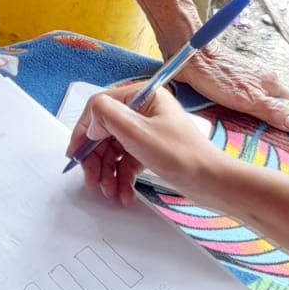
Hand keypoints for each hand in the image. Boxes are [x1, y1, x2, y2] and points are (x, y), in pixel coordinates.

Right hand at [67, 82, 228, 203]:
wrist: (212, 182)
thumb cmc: (184, 155)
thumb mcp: (138, 132)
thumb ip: (108, 116)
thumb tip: (91, 119)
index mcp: (143, 96)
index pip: (100, 107)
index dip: (84, 131)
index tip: (76, 153)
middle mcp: (143, 110)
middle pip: (104, 132)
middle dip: (96, 159)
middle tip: (92, 179)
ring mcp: (146, 131)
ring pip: (113, 150)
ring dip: (107, 172)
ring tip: (110, 191)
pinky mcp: (150, 150)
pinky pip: (126, 162)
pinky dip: (121, 178)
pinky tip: (123, 194)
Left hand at [170, 36, 288, 133]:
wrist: (189, 57)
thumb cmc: (217, 74)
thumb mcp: (248, 98)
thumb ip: (272, 110)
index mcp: (270, 82)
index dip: (288, 121)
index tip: (285, 138)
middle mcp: (259, 81)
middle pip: (271, 108)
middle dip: (266, 125)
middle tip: (259, 141)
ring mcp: (243, 84)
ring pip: (253, 108)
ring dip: (247, 121)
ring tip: (240, 135)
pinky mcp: (227, 87)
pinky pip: (236, 106)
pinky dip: (233, 115)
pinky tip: (226, 123)